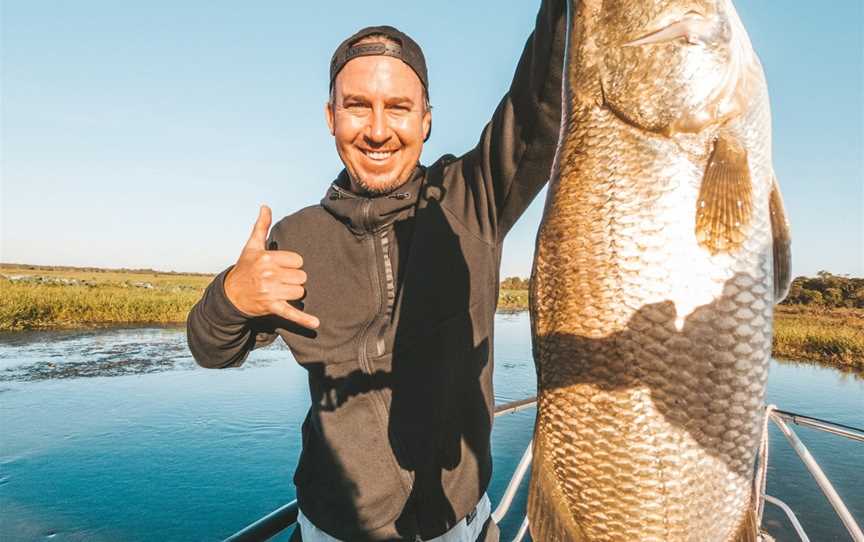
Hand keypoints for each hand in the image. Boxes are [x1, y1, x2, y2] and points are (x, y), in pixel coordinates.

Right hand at [224, 205, 319, 329]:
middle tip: (278, 280)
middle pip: (301, 277)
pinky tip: (316, 323)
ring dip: (293, 293)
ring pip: (299, 292)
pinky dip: (304, 320)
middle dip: (292, 279)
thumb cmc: (245, 268)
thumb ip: (261, 226)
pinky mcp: (271, 307)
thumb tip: (265, 206)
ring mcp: (269, 292)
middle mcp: (268, 274)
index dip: (292, 264)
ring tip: (279, 291)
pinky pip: (291, 313)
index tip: (280, 266)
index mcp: (266, 258)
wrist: (230, 294)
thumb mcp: (252, 246)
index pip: (298, 261)